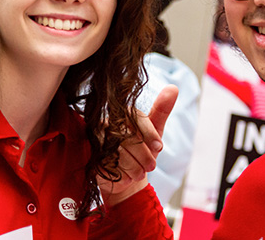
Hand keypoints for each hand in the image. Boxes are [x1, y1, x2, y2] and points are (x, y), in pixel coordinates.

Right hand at [98, 84, 177, 205]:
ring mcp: (96, 140)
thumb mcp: (155, 130)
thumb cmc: (142, 150)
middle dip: (144, 155)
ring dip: (134, 167)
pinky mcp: (91, 157)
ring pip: (118, 153)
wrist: (127, 176)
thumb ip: (162, 110)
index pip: (135, 117)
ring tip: (140, 173)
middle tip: (152, 166)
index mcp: (122, 114)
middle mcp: (107, 123)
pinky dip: (122, 174)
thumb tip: (173, 88)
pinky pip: (108, 165)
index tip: (159, 147)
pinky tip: (126, 176)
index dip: (149, 133)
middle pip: (127, 137)